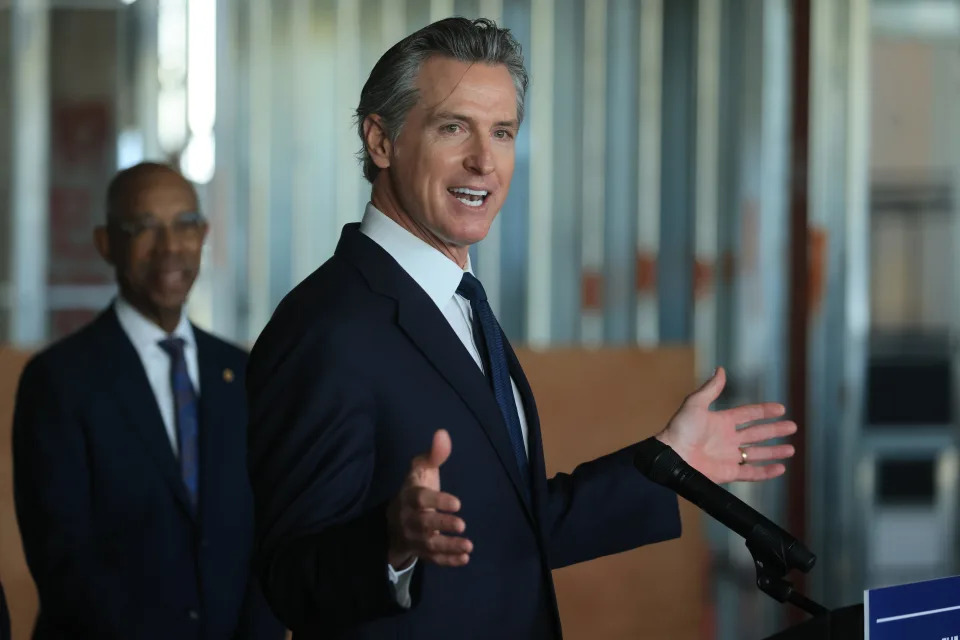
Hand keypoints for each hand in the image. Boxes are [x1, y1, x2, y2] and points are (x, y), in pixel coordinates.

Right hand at [387, 429, 472, 568]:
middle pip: (423, 524)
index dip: (437, 501)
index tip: (457, 503)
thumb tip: (443, 433)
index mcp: (410, 496)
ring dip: (448, 546)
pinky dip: (447, 561)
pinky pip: (432, 559)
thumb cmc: (415, 490)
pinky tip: (464, 559)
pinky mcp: (420, 552)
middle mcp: (409, 518)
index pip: (421, 499)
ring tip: (468, 546)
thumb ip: (434, 455)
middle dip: (442, 525)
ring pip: (429, 545)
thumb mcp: (421, 470)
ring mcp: (414, 538)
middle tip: (462, 524)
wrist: (395, 519)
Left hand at [655, 367, 796, 483]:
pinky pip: (752, 473)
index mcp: (722, 422)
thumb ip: (711, 389)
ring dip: (774, 451)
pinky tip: (780, 468)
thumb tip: (721, 369)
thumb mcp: (695, 404)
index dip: (764, 411)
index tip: (781, 408)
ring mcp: (729, 457)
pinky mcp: (728, 473)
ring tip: (791, 449)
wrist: (671, 455)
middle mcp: (728, 439)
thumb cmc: (680, 429)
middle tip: (792, 427)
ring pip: (758, 453)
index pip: (748, 414)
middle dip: (775, 430)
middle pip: (757, 433)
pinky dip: (766, 471)